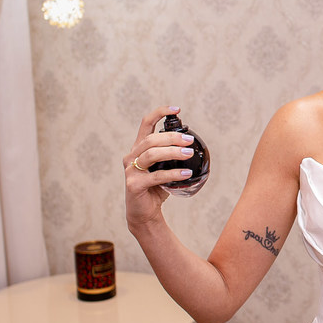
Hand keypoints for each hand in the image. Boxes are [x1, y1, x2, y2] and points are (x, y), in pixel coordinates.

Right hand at [124, 106, 196, 229]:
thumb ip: (169, 156)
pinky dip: (173, 174)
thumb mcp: (162, 168)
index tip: (176, 109)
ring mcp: (131, 170)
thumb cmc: (155, 189)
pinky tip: (186, 174)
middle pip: (151, 139)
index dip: (159, 113)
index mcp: (138, 148)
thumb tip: (191, 146)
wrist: (144, 213)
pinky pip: (156, 176)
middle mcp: (131, 156)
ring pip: (151, 154)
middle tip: (189, 140)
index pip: (145, 124)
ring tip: (189, 154)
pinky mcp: (134, 185)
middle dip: (172, 137)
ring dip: (173, 152)